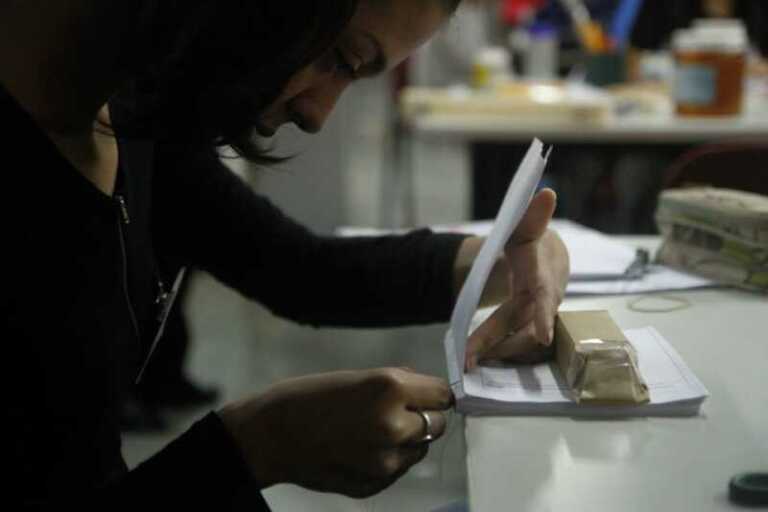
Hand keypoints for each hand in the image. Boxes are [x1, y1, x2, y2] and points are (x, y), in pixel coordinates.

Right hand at [219, 368, 452, 497]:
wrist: (272, 434)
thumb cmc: (311, 396)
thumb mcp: (358, 376)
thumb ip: (398, 382)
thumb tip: (426, 388)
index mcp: (390, 389)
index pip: (443, 394)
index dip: (433, 393)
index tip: (425, 394)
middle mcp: (394, 426)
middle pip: (438, 423)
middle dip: (422, 416)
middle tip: (396, 411)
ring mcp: (386, 461)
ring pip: (420, 448)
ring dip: (408, 439)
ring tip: (373, 430)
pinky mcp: (376, 484)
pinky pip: (399, 468)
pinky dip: (389, 458)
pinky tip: (361, 447)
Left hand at [465, 189, 568, 369]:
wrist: (547, 258)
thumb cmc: (533, 242)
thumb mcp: (528, 226)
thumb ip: (533, 215)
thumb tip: (547, 192)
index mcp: (544, 275)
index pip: (545, 296)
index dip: (544, 316)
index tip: (542, 337)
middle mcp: (545, 300)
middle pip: (520, 325)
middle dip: (495, 342)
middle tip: (468, 359)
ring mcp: (540, 317)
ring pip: (517, 340)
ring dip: (494, 351)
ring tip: (467, 361)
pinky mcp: (532, 328)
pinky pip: (515, 343)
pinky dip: (498, 351)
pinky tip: (478, 359)